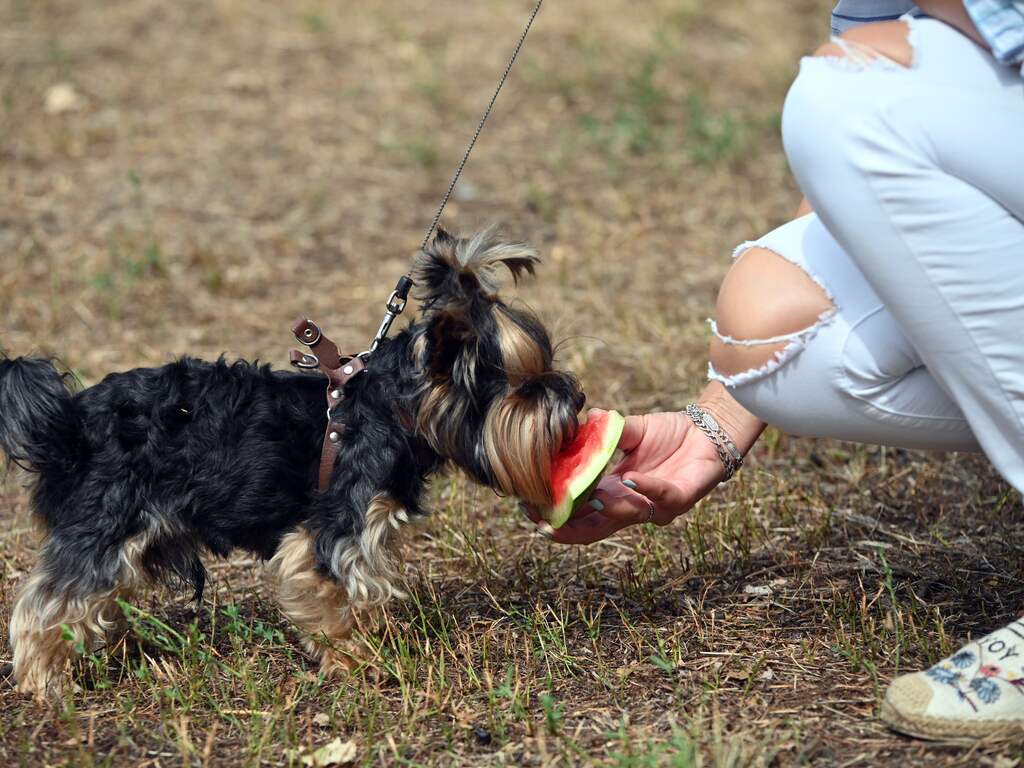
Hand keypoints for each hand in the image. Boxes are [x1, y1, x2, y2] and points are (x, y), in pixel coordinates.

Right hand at [527, 410, 726, 543]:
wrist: (709, 430)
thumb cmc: (669, 433)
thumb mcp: (630, 431)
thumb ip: (606, 431)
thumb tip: (583, 418)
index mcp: (615, 493)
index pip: (580, 515)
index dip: (557, 517)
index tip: (531, 511)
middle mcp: (633, 506)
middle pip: (596, 529)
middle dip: (570, 529)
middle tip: (546, 524)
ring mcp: (657, 506)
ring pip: (626, 516)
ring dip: (606, 507)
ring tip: (586, 497)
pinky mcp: (681, 498)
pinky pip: (660, 497)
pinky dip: (644, 489)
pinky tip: (628, 478)